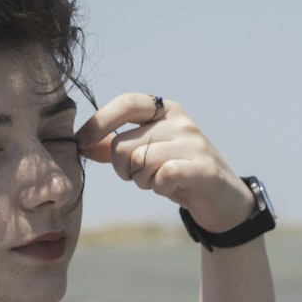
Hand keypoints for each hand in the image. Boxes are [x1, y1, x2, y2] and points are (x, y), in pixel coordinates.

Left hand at [75, 93, 254, 232]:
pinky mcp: (204, 168)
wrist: (220, 198)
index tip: (81, 142)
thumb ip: (113, 147)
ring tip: (159, 181)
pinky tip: (170, 187)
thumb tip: (82, 144)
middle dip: (122, 168)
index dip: (99, 122)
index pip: (126, 103)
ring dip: (142, 180)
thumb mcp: (144, 155)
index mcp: (164, 110)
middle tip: (140, 176)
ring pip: (139, 161)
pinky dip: (159, 187)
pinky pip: (162, 175)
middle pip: (124, 143)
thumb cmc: (176, 173)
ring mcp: (195, 143)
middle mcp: (180, 121)